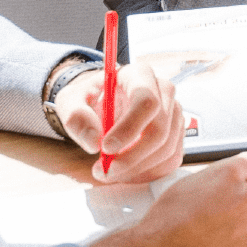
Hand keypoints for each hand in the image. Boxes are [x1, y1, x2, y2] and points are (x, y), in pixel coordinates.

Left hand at [53, 60, 184, 183]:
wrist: (102, 102)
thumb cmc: (88, 98)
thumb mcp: (70, 101)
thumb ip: (76, 117)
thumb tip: (94, 142)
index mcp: (139, 74)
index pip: (147, 101)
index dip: (129, 128)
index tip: (105, 148)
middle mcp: (163, 90)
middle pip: (160, 129)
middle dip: (132, 158)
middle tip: (104, 171)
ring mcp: (174, 111)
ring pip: (167, 148)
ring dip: (137, 168)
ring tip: (110, 171)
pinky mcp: (176, 132)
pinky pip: (171, 159)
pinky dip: (148, 173)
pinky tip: (126, 171)